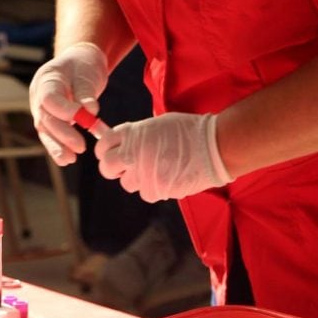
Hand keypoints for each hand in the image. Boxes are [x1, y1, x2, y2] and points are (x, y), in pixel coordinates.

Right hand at [29, 43, 108, 164]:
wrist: (79, 61)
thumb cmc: (83, 65)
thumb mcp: (87, 73)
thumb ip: (86, 92)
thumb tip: (90, 111)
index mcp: (46, 79)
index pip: (49, 98)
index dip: (64, 111)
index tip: (83, 118)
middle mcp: (38, 95)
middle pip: (45, 118)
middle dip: (62, 135)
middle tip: (80, 147)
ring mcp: (40, 108)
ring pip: (45, 130)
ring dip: (57, 146)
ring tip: (69, 160)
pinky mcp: (48, 119)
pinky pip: (50, 134)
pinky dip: (58, 146)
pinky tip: (66, 159)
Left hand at [94, 111, 232, 200]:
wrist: (214, 146)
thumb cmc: (188, 130)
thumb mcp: (156, 124)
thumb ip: (137, 135)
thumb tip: (124, 145)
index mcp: (133, 134)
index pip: (103, 144)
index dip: (105, 150)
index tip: (109, 152)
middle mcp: (134, 154)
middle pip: (107, 167)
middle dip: (113, 168)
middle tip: (124, 167)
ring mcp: (144, 174)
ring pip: (127, 183)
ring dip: (137, 178)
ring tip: (154, 170)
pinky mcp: (157, 189)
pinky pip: (146, 193)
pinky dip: (153, 188)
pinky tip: (166, 177)